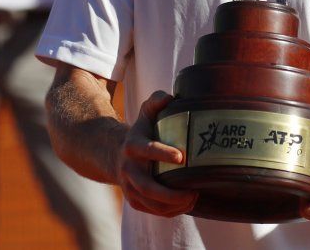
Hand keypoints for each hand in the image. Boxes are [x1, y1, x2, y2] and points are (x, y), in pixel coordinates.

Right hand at [116, 91, 197, 216]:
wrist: (116, 154)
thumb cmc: (141, 131)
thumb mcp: (146, 113)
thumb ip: (157, 101)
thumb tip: (171, 97)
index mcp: (133, 145)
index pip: (148, 150)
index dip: (163, 154)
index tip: (182, 157)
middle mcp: (129, 168)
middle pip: (148, 187)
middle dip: (171, 193)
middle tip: (193, 191)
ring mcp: (129, 186)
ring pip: (150, 203)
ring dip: (173, 205)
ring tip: (193, 198)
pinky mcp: (133, 199)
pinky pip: (152, 211)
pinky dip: (169, 212)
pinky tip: (186, 205)